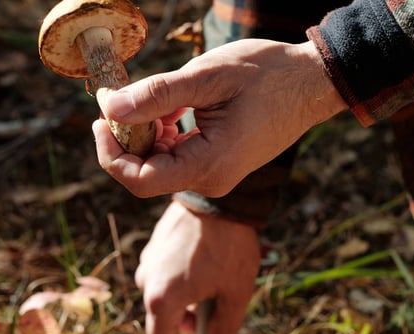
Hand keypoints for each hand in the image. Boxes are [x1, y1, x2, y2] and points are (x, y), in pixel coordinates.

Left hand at [92, 39, 345, 197]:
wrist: (313, 82)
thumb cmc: (268, 74)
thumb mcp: (207, 77)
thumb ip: (157, 95)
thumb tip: (110, 108)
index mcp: (210, 165)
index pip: (140, 180)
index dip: (111, 154)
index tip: (101, 118)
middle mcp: (212, 179)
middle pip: (145, 174)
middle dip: (126, 139)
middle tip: (119, 98)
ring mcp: (216, 175)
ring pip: (159, 165)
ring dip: (145, 133)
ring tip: (154, 96)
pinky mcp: (218, 164)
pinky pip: (177, 157)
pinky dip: (164, 133)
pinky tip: (171, 107)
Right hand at [135, 201, 260, 333]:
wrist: (217, 199)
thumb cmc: (228, 247)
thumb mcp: (236, 292)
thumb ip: (224, 326)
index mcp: (162, 300)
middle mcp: (147, 283)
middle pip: (162, 321)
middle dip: (188, 330)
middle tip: (215, 323)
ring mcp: (148, 263)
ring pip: (163, 298)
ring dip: (185, 306)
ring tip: (216, 292)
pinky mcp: (153, 248)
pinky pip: (164, 277)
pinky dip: (181, 285)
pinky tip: (206, 272)